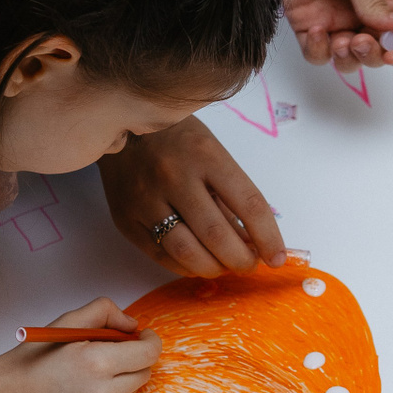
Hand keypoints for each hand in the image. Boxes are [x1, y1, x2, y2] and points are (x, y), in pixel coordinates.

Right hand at [0, 297, 162, 392]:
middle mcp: (103, 391)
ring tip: (102, 363)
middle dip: (139, 355)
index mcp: (97, 361)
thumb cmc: (37, 355)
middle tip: (119, 345)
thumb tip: (133, 325)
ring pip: (136, 387)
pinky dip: (117, 388)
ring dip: (129, 372)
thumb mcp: (69, 320)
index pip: (148, 353)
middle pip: (146, 370)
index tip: (143, 334)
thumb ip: (106, 312)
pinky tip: (93, 380)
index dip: (150, 340)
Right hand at [99, 115, 284, 275]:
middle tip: (249, 265)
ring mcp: (145, 199)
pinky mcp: (125, 218)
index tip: (276, 257)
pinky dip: (185, 267)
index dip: (268, 237)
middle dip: (240, 260)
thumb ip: (230, 196)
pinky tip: (197, 263)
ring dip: (213, 268)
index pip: (247, 204)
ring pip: (186, 252)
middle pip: (216, 235)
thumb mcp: (211, 152)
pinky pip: (160, 255)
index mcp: (205, 155)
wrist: (116, 123)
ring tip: (224, 266)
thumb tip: (253, 241)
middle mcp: (174, 177)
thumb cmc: (175, 138)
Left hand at [262, 0, 392, 71]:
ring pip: (346, 57)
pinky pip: (316, 50)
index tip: (391, 55)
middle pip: (376, 51)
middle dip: (370, 55)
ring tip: (341, 41)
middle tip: (359, 41)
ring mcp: (334, 15)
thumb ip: (373, 1)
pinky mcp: (305, 18)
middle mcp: (364, 8)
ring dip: (346, 59)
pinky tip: (316, 33)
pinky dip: (318, 51)